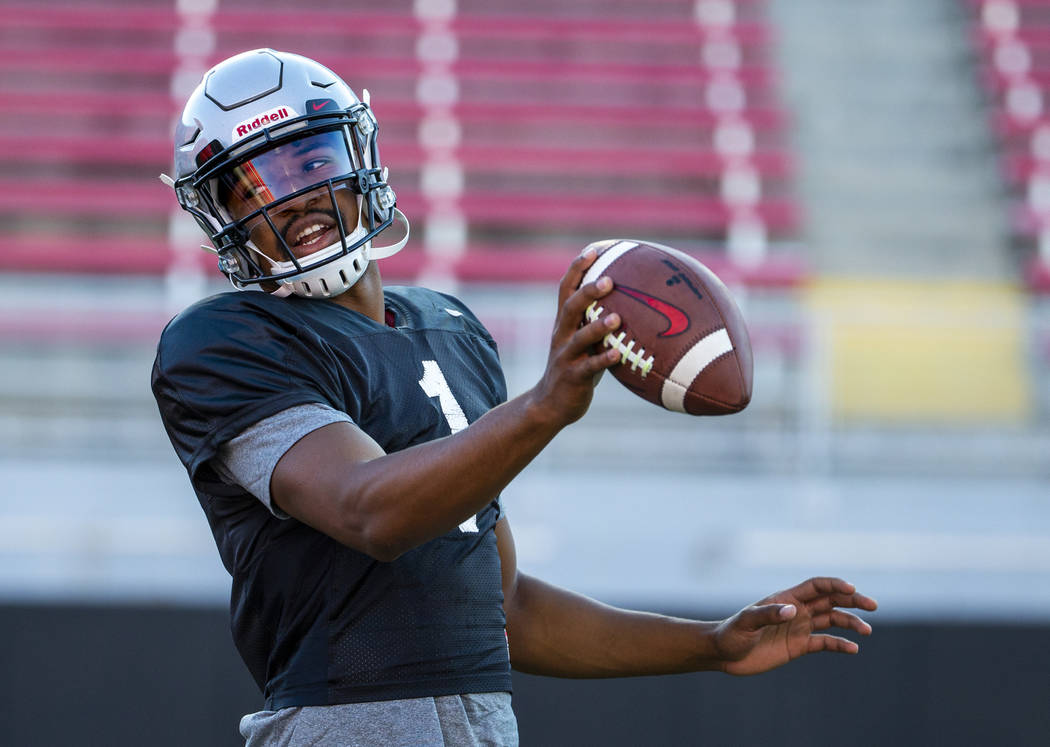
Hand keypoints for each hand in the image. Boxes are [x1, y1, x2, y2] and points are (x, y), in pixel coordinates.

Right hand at [529, 248, 621, 426]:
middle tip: (609, 280)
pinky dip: (603, 361)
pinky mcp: (572, 378)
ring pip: (578, 338)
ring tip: (617, 318)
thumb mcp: (585, 343)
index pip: (566, 289)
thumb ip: (601, 324)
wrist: (550, 404)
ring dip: (597, 327)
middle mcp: (562, 336)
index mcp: (564, 324)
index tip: (592, 251)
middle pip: (570, 307)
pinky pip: (588, 368)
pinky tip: (619, 356)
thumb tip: (637, 303)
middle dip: (587, 292)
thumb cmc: (578, 368)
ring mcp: (565, 357)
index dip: (577, 269)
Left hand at [713, 577, 877, 675]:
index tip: (852, 588)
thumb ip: (768, 615)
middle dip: (852, 600)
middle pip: (830, 600)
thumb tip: (792, 610)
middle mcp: (796, 610)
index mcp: (786, 598)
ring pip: (832, 620)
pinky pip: (824, 642)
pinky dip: (839, 644)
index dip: (834, 584)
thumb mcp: (746, 623)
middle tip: (873, 606)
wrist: (723, 654)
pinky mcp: (799, 646)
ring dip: (850, 623)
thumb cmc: (731, 633)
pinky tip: (853, 649)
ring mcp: (799, 627)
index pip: (816, 586)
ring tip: (866, 631)